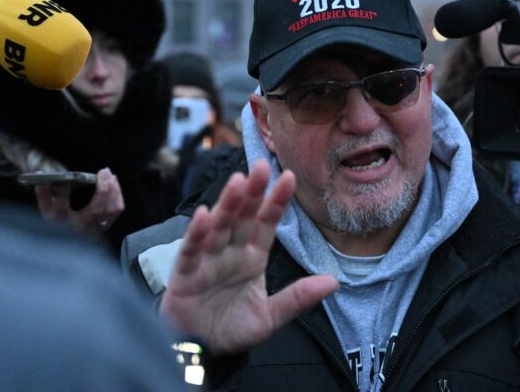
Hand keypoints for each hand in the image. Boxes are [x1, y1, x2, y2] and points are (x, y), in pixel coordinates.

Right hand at [34, 168, 124, 234]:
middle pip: (95, 210)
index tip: (65, 181)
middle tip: (103, 172)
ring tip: (110, 175)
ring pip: (111, 210)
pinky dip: (117, 196)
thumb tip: (40, 177)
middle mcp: (81, 229)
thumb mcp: (47, 209)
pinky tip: (114, 184)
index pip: (61, 210)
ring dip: (113, 190)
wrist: (70, 240)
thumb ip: (43, 194)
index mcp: (64, 225)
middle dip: (101, 189)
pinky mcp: (105, 225)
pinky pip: (117, 210)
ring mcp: (95, 228)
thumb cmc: (59, 221)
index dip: (62, 194)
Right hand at [160, 160, 339, 354]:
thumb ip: (298, 298)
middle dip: (252, 192)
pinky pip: (190, 250)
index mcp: (251, 257)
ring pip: (218, 226)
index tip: (290, 178)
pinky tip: (204, 215)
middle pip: (242, 217)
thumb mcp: (270, 316)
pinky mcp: (184, 273)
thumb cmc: (231, 329)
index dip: (276, 201)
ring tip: (237, 182)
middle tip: (262, 166)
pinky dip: (196, 233)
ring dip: (227, 204)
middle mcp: (229, 252)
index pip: (266, 224)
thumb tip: (335, 282)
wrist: (200, 352)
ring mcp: (206, 259)